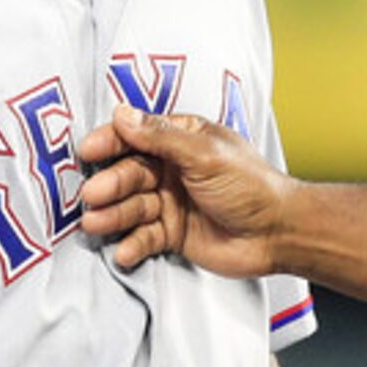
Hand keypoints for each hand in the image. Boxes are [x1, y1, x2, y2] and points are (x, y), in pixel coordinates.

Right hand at [76, 105, 292, 275]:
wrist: (278, 233)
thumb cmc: (252, 186)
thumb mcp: (205, 154)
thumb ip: (161, 137)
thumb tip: (123, 115)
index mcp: (182, 140)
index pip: (137, 136)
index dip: (110, 142)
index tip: (88, 151)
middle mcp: (172, 170)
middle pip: (129, 174)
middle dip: (110, 185)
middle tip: (93, 196)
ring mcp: (171, 202)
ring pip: (132, 207)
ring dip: (113, 216)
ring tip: (96, 224)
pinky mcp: (173, 234)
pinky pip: (144, 237)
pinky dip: (132, 244)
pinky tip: (124, 251)